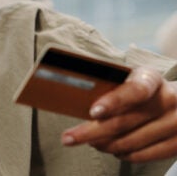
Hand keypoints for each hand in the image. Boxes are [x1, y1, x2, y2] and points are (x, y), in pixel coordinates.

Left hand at [61, 67, 176, 161]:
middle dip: (90, 132)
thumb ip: (115, 89)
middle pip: (124, 122)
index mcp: (151, 79)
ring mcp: (176, 123)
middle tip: (68, 138)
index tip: (93, 112)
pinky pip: (142, 155)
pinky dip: (122, 154)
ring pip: (129, 142)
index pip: (134, 90)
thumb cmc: (147, 90)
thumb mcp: (134, 80)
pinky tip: (112, 149)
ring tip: (90, 142)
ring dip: (103, 144)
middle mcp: (168, 100)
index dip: (113, 102)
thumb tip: (81, 105)